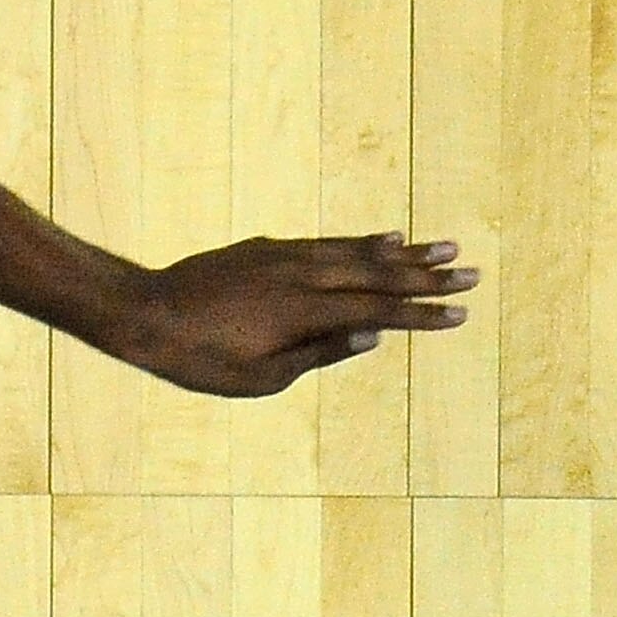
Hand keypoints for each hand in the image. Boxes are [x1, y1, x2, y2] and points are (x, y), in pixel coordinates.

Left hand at [78, 232, 476, 398]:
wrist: (145, 313)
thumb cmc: (199, 361)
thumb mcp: (262, 378)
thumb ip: (320, 354)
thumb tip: (372, 337)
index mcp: (302, 313)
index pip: (376, 312)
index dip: (420, 314)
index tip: (461, 313)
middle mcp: (300, 275)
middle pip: (375, 274)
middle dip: (426, 275)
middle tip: (472, 270)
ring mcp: (284, 255)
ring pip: (354, 251)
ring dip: (401, 251)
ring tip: (441, 246)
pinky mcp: (268, 247)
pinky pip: (325, 242)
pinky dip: (359, 240)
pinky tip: (384, 238)